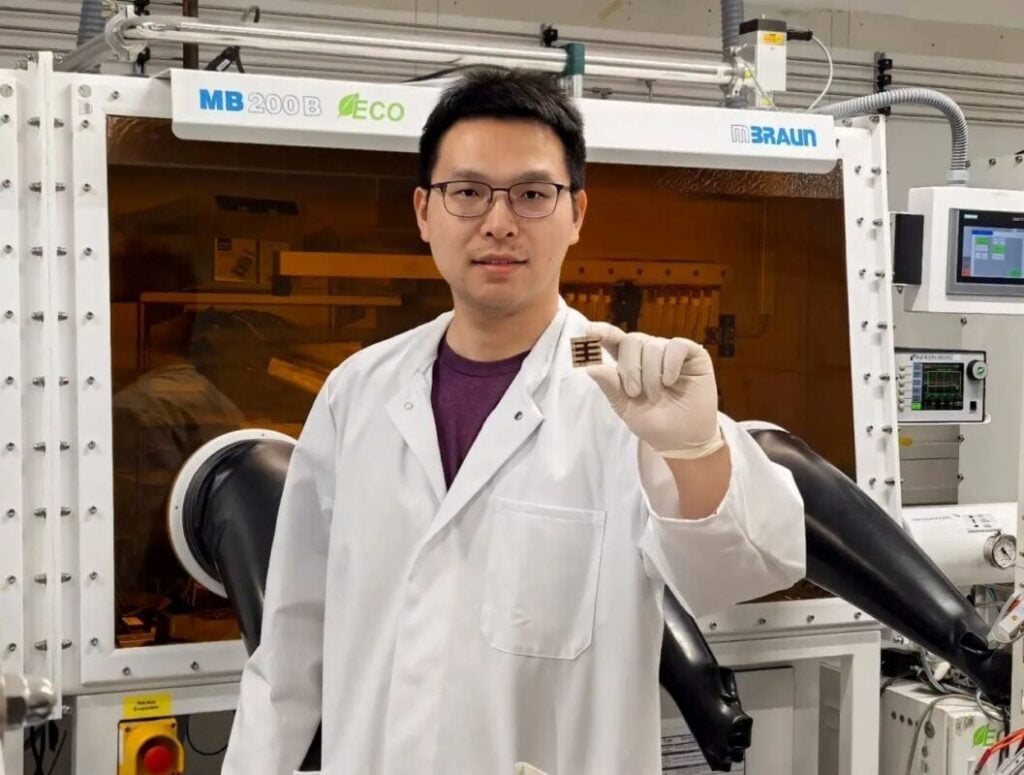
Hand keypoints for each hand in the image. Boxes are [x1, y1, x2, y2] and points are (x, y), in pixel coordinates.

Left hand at [584, 322, 723, 458]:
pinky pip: (676, 346)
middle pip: (631, 341)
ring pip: (652, 345)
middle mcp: (648, 352)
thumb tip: (590, 366)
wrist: (682, 439)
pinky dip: (670, 364)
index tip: (589, 331)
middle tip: (635, 393)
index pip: (613, 340)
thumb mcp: (625, 407)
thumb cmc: (653, 422)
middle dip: (630, 369)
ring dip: (651, 375)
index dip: (602, 332)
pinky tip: (670, 381)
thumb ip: (610, 386)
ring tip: (657, 396)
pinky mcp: (692, 354)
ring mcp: (670, 351)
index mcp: (628, 362)